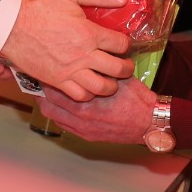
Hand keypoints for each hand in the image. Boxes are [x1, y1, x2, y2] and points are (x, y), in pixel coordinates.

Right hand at [0, 0, 134, 101]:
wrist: (10, 26)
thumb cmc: (39, 8)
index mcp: (89, 34)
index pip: (120, 44)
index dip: (126, 43)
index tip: (123, 43)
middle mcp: (84, 56)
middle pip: (117, 69)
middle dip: (127, 68)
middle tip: (126, 65)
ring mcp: (70, 72)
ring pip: (102, 87)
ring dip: (112, 84)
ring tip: (111, 79)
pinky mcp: (57, 81)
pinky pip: (80, 95)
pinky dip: (89, 94)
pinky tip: (89, 85)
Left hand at [39, 77, 156, 144]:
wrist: (150, 123)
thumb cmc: (136, 98)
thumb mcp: (117, 76)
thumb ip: (99, 69)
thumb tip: (86, 55)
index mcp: (87, 101)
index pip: (56, 87)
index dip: (49, 76)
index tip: (46, 66)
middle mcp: (80, 117)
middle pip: (48, 102)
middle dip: (43, 89)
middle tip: (42, 78)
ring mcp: (82, 129)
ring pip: (52, 115)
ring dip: (48, 102)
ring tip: (48, 91)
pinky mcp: (86, 136)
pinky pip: (63, 124)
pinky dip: (58, 113)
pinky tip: (61, 105)